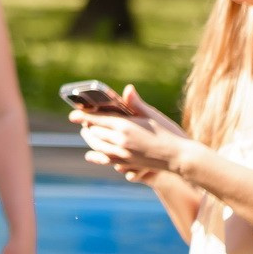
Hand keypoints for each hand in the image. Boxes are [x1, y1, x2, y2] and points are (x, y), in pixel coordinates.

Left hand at [71, 87, 192, 176]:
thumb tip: (127, 89)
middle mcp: (120, 142)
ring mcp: (123, 155)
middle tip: (84, 119)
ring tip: (87, 132)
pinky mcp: (127, 164)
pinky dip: (97, 155)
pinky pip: (106, 160)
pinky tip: (92, 154)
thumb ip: (136, 103)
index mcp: (125, 127)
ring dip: (90, 139)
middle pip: (94, 133)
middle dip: (87, 126)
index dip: (83, 116)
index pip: (97, 120)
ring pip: (97, 147)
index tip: (73, 114)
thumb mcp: (152, 115)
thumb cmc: (168, 133)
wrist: (180, 157)